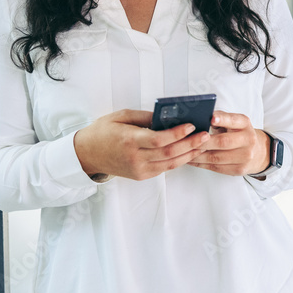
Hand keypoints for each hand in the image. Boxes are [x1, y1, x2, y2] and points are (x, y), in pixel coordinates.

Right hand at [73, 109, 210, 180]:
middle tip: (205, 135)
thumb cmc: (103, 132)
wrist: (86, 155)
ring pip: (171, 163)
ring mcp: (139, 169)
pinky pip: (165, 168)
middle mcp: (135, 158)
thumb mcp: (121, 116)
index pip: (159, 139)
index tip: (191, 125)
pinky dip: (179, 160)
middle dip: (191, 144)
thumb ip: (145, 117)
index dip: (178, 134)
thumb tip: (167, 116)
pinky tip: (189, 152)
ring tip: (203, 144)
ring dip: (189, 154)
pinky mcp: (142, 175)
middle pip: (169, 153)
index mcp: (129, 140)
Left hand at [187, 110, 270, 176]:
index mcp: (245, 124)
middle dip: (202, 142)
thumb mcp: (234, 122)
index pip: (233, 120)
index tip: (211, 117)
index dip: (222, 119)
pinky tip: (191, 160)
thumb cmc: (238, 134)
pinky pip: (216, 167)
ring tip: (184, 152)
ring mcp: (245, 156)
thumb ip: (221, 118)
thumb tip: (201, 116)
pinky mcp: (239, 169)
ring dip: (197, 155)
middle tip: (186, 140)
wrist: (257, 152)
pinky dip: (201, 164)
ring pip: (216, 157)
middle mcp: (248, 140)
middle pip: (222, 142)